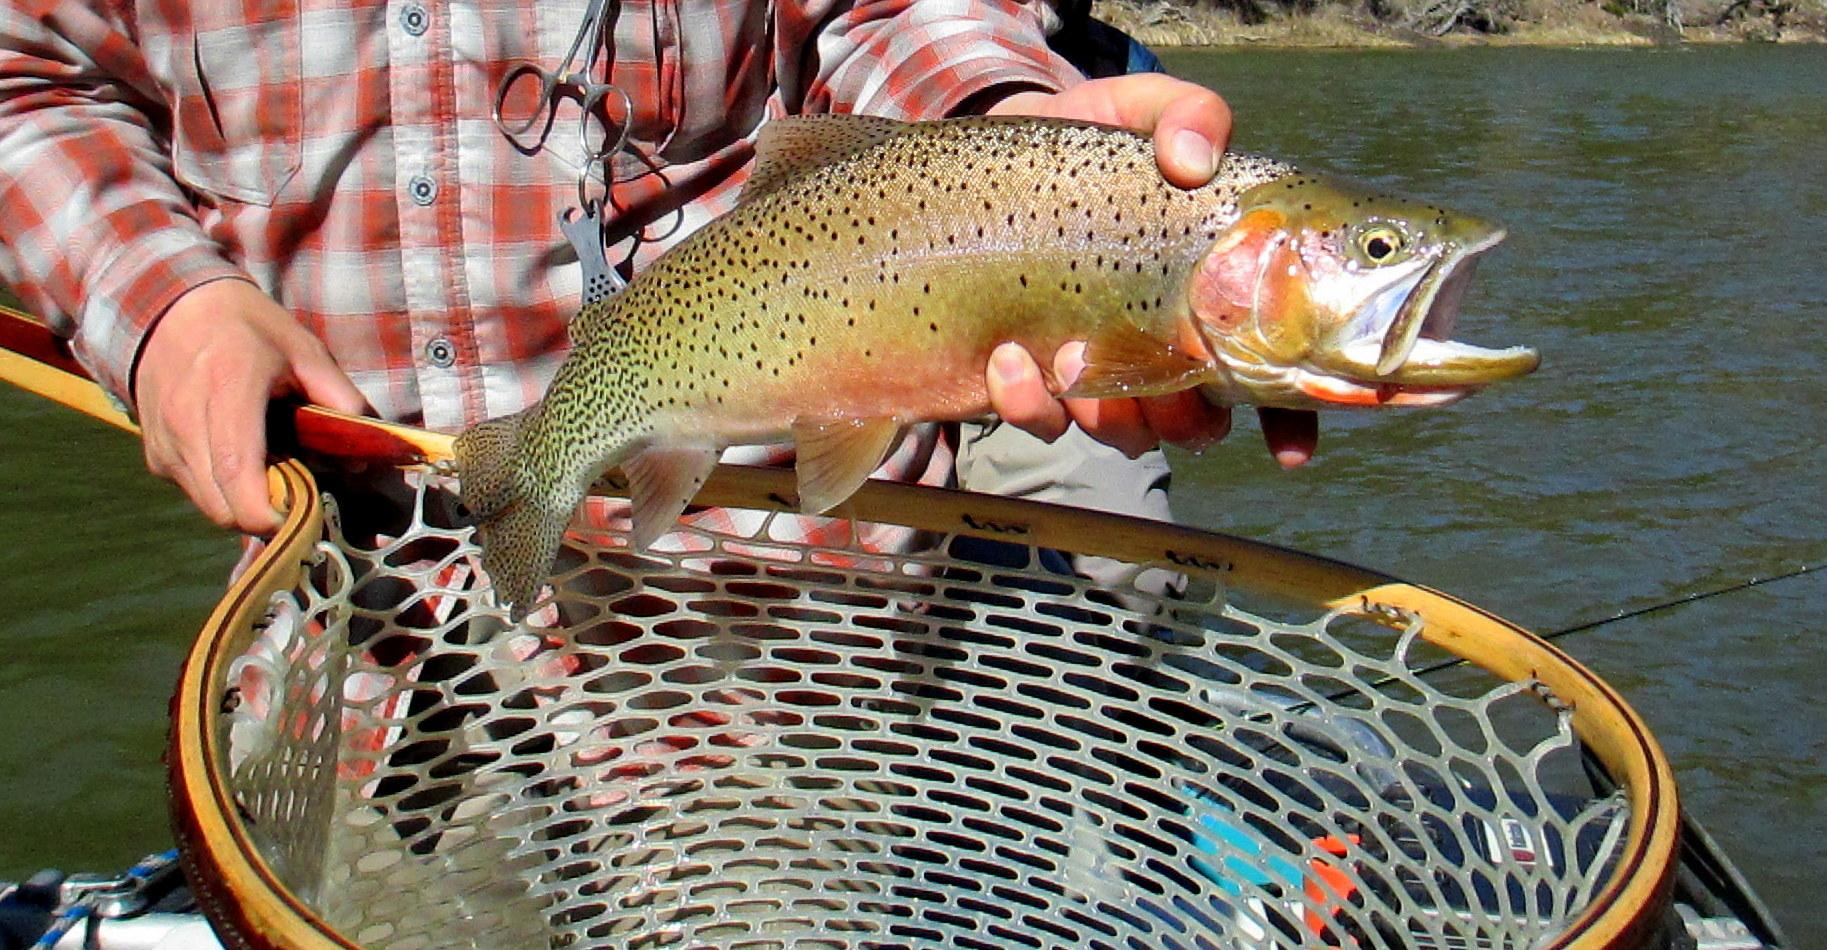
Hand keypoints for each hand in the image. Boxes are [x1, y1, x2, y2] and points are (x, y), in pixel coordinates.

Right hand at [134, 279, 369, 533]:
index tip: (307, 516)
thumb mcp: (304, 351)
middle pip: (224, 508)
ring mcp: (164, 443)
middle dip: (267, 517)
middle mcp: (186, 424)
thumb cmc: (246, 327)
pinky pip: (194, 492)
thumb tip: (366, 453)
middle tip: (301, 497)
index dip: (272, 515)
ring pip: (209, 507)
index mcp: (227, 392)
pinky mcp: (154, 455)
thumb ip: (340, 400)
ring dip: (245, 506)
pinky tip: (244, 461)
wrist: (170, 308)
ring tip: (275, 473)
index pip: (239, 476)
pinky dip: (223, 492)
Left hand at [980, 74, 1319, 466]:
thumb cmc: (1076, 146)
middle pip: (1201, 421)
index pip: (1272, 374)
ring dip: (1111, 419)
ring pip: (1127, 435)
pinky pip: (1039, 421)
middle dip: (1188, 420)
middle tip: (1162, 383)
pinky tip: (1008, 356)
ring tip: (1071, 356)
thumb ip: (1183, 113)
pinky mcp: (1029, 382)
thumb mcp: (1133, 110)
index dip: (1291, 417)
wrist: (977, 168)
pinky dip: (1028, 402)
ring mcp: (1095, 371)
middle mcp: (1160, 347)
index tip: (1290, 449)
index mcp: (1208, 296)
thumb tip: (1195, 159)